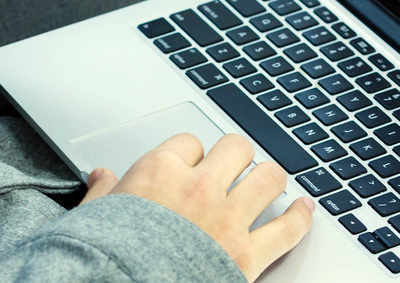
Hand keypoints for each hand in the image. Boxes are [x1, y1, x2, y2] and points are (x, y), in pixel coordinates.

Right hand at [78, 134, 314, 281]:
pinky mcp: (247, 254)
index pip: (189, 142)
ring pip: (267, 177)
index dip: (192, 154)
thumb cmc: (109, 257)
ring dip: (269, 177)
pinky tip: (304, 208)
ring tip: (269, 180)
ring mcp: (228, 219)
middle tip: (234, 166)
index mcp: (160, 172)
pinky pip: (288, 228)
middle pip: (235, 147)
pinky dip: (301, 216)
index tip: (191, 164)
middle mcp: (199, 187)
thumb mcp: (95, 218)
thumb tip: (101, 177)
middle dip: (236, 155)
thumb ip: (104, 193)